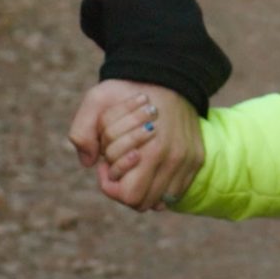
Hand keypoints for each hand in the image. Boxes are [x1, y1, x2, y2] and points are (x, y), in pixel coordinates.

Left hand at [68, 79, 203, 212]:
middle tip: (118, 165)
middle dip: (125, 187)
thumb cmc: (128, 89)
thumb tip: (88, 163)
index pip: (128, 195)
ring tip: (135, 165)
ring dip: (145, 187)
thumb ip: (82, 132)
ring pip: (161, 200)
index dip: (110, 183)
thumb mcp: (96, 100)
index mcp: (152, 150)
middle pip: (144, 203)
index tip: (105, 163)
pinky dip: (162, 184)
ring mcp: (188, 160)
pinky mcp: (197, 158)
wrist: (168, 75)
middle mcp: (174, 159)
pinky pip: (176, 190)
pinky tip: (151, 165)